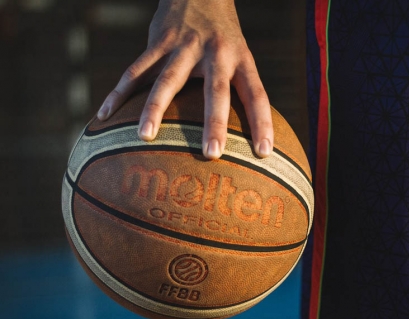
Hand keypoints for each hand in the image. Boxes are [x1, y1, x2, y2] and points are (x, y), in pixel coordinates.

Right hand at [96, 0, 272, 158]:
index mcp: (240, 59)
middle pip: (216, 91)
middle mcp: (215, 52)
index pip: (257, 94)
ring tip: (145, 136)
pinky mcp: (158, 41)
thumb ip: (241, 88)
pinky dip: (119, 94)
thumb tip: (247, 132)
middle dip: (214, 122)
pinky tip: (105, 116)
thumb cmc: (224, 36)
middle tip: (212, 153)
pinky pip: (135, 70)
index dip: (262, 123)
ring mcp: (184, 46)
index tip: (264, 153)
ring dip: (155, 109)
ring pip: (167, 80)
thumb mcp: (241, 55)